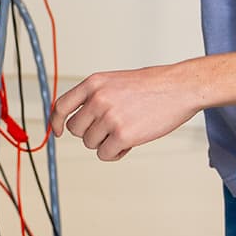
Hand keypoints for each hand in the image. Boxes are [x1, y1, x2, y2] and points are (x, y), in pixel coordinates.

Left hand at [51, 64, 204, 161]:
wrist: (180, 88)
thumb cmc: (153, 85)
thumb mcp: (117, 81)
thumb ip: (96, 96)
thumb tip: (80, 120)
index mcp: (94, 83)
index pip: (62, 105)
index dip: (56, 121)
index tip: (58, 131)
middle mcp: (98, 99)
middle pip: (76, 129)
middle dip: (90, 133)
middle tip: (110, 129)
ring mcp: (109, 117)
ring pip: (90, 143)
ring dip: (105, 143)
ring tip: (126, 131)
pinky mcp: (122, 135)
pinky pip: (105, 154)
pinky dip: (116, 153)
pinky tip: (130, 143)